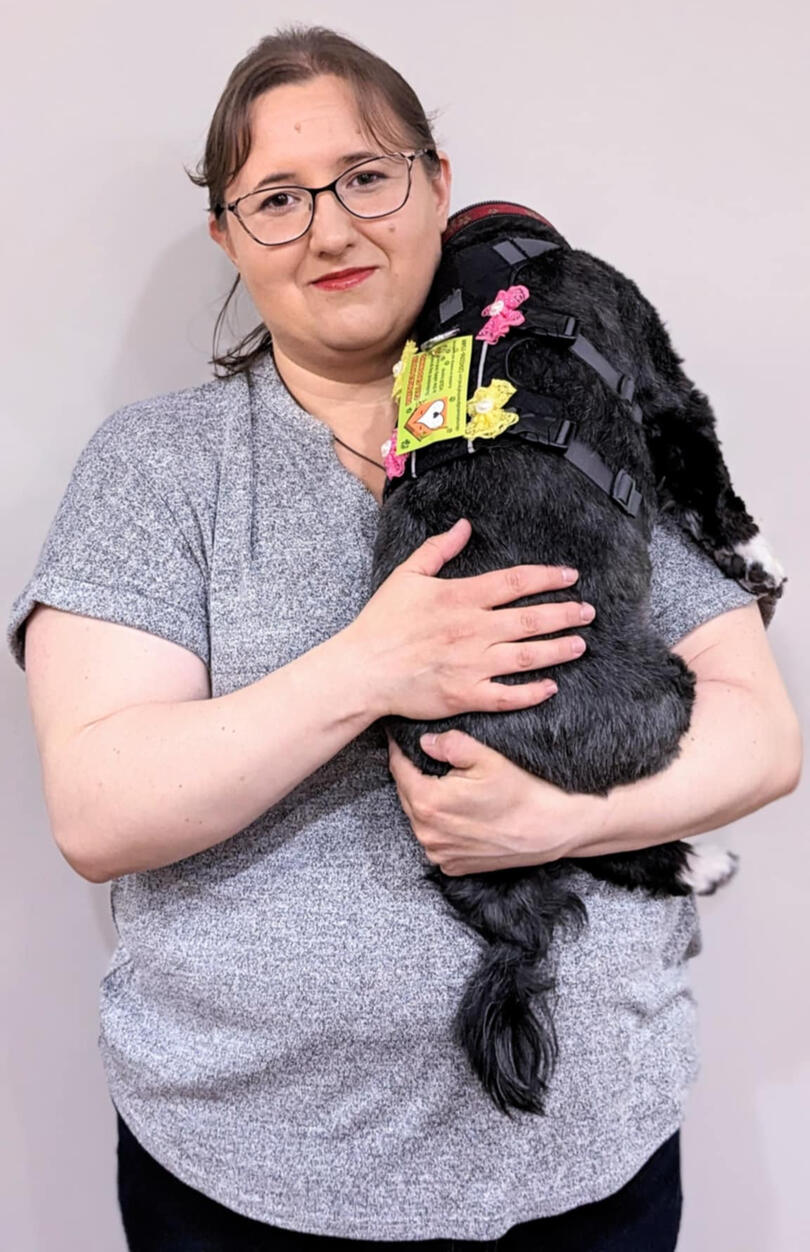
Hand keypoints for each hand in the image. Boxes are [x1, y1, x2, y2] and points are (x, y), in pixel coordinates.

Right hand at [349, 517, 592, 721]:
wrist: (363, 670)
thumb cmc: (381, 622)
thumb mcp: (407, 575)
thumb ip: (439, 549)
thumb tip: (465, 526)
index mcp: (460, 597)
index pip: (515, 582)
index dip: (547, 577)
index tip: (570, 577)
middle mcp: (473, 630)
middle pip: (531, 619)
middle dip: (565, 614)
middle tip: (587, 612)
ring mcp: (472, 665)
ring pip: (527, 656)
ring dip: (558, 649)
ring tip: (580, 644)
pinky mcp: (466, 696)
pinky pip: (508, 696)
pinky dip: (532, 692)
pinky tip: (551, 686)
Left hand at [386, 727, 592, 875]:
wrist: (550, 830)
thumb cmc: (521, 793)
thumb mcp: (487, 757)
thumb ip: (450, 744)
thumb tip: (425, 742)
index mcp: (429, 802)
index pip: (399, 770)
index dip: (400, 751)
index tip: (401, 739)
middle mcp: (427, 832)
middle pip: (407, 795)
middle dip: (414, 776)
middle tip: (429, 759)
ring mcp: (439, 853)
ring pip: (419, 818)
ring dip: (426, 801)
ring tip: (449, 786)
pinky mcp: (452, 865)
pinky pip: (435, 839)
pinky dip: (440, 825)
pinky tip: (460, 813)